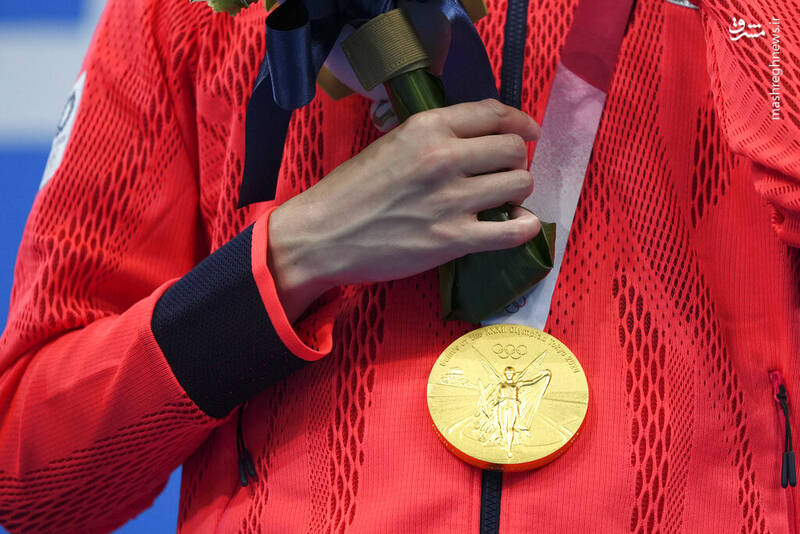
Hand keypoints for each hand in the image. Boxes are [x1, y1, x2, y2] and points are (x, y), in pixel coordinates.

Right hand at [268, 98, 541, 321]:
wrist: (322, 235)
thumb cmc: (351, 190)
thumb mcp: (391, 143)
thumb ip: (434, 136)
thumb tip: (476, 139)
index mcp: (427, 127)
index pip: (495, 114)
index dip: (519, 123)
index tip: (526, 133)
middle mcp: (444, 157)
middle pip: (514, 149)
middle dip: (514, 161)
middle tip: (501, 174)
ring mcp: (451, 200)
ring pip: (520, 184)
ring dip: (517, 192)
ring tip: (501, 201)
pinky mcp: (453, 239)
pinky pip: (514, 230)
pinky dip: (524, 227)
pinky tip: (517, 225)